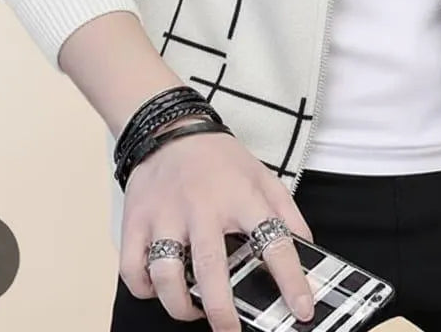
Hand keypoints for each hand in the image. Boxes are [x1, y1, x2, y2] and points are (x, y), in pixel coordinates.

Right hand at [118, 119, 315, 331]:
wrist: (170, 129)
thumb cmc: (221, 160)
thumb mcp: (263, 177)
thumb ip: (286, 213)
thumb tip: (307, 251)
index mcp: (242, 195)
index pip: (274, 241)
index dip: (291, 280)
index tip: (303, 309)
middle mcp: (203, 207)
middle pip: (211, 269)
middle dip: (223, 313)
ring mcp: (165, 215)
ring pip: (167, 277)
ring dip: (180, 307)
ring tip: (195, 312)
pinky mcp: (135, 222)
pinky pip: (133, 271)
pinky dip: (145, 290)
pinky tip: (162, 288)